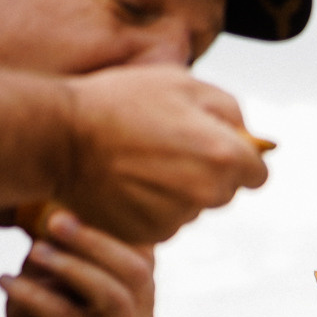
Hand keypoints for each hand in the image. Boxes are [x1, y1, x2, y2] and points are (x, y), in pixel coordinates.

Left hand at [0, 211, 153, 316]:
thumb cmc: (44, 308)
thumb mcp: (57, 267)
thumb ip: (66, 240)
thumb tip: (56, 192)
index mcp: (141, 292)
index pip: (144, 251)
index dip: (112, 225)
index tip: (70, 202)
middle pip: (135, 272)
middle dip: (94, 242)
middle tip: (55, 220)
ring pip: (109, 297)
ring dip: (69, 267)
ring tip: (33, 250)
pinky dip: (32, 295)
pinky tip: (4, 280)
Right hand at [59, 66, 267, 242]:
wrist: (59, 137)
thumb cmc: (119, 102)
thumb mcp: (181, 82)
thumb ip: (227, 108)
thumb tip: (246, 135)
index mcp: (224, 155)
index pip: (257, 173)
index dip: (238, 159)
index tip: (215, 149)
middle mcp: (208, 192)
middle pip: (225, 191)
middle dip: (206, 173)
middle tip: (164, 147)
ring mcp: (180, 217)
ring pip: (193, 206)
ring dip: (177, 190)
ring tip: (138, 161)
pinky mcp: (152, 234)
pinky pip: (165, 221)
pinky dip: (151, 207)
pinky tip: (126, 183)